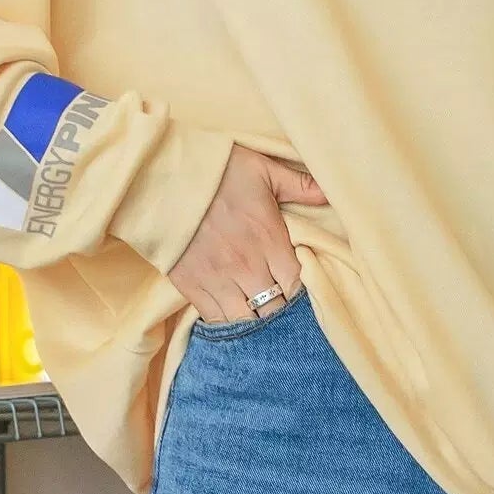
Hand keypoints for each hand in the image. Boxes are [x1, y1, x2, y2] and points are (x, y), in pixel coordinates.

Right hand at [170, 144, 327, 323]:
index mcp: (269, 239)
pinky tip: (235, 318)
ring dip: (257, 322)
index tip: (301, 286)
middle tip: (281, 304)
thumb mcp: (263, 169)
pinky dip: (228, 324)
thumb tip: (330, 192)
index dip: (303, 289)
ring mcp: (218, 279)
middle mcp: (247, 266)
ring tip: (260, 315)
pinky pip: (216, 320)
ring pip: (248, 321)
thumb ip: (299, 185)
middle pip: (276, 309)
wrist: (163, 178)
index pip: (298, 282)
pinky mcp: (192, 287)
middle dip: (282, 310)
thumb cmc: (217, 170)